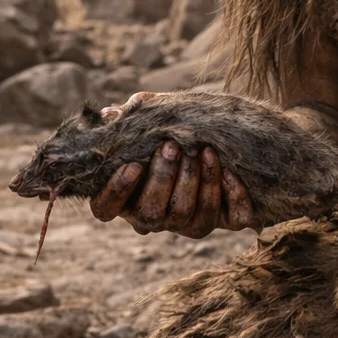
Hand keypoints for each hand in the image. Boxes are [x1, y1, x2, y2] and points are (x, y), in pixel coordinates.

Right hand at [89, 94, 259, 237]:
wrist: (215, 148)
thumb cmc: (169, 136)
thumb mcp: (148, 126)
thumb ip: (130, 120)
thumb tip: (111, 113)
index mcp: (125, 198)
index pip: (106, 208)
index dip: (118, 190)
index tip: (133, 165)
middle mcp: (151, 217)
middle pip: (150, 213)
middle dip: (162, 178)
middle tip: (172, 146)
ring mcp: (184, 225)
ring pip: (187, 216)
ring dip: (196, 182)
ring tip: (202, 150)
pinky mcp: (220, 220)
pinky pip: (229, 219)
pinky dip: (231, 196)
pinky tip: (229, 171)